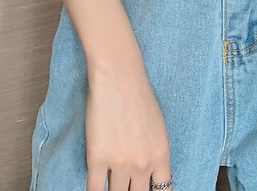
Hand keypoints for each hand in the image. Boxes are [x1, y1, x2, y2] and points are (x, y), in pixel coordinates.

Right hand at [86, 61, 172, 190]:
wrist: (118, 77)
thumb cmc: (138, 96)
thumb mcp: (157, 127)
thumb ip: (154, 153)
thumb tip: (149, 173)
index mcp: (161, 155)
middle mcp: (143, 164)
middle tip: (127, 187)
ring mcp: (120, 164)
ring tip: (113, 186)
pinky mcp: (97, 159)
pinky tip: (96, 189)